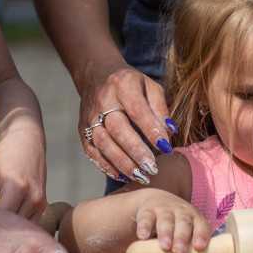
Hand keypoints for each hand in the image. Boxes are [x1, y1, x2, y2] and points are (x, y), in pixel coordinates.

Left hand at [0, 125, 47, 223]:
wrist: (29, 143)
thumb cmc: (6, 155)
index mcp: (17, 188)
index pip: (1, 218)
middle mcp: (33, 197)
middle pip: (13, 226)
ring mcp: (40, 202)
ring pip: (23, 228)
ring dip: (9, 230)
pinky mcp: (43, 204)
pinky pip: (30, 223)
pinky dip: (18, 226)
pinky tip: (6, 223)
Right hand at [81, 63, 174, 183]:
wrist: (96, 76)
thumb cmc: (130, 84)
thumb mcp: (150, 87)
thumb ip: (160, 109)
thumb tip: (169, 134)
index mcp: (122, 85)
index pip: (137, 110)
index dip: (151, 130)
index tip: (166, 148)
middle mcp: (103, 101)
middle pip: (117, 129)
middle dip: (136, 151)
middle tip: (152, 168)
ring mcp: (89, 117)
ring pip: (103, 143)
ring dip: (122, 163)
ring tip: (141, 177)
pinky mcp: (82, 130)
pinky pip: (92, 152)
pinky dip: (107, 166)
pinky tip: (124, 176)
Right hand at [133, 190, 212, 252]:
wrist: (158, 200)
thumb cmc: (178, 225)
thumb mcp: (188, 231)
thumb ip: (191, 247)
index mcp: (195, 218)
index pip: (202, 225)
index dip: (201, 235)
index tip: (199, 247)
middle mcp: (182, 212)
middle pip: (183, 223)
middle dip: (182, 237)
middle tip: (179, 251)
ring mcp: (165, 210)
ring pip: (166, 220)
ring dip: (166, 233)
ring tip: (165, 246)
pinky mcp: (148, 211)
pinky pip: (146, 218)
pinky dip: (144, 227)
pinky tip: (143, 236)